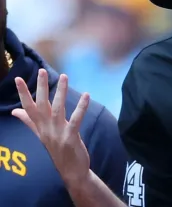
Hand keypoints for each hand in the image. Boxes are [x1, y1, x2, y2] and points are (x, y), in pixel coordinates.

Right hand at [12, 69, 90, 185]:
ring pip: (58, 109)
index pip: (29, 108)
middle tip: (42, 71)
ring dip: (61, 92)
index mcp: (40, 127)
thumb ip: (30, 122)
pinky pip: (76, 120)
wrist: (71, 172)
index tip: (18, 79)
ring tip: (64, 76)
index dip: (23, 94)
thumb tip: (15, 112)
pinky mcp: (70, 138)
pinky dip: (81, 107)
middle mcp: (47, 129)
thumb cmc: (58, 151)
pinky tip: (86, 95)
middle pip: (42, 105)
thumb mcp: (42, 135)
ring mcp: (58, 133)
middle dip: (41, 87)